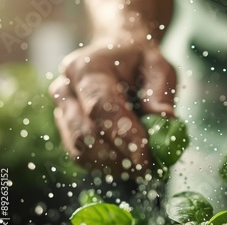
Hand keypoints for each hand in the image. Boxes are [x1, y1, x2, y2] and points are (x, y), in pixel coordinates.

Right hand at [49, 38, 175, 178]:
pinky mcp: (65, 127)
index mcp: (88, 68)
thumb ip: (160, 92)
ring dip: (112, 166)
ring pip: (81, 149)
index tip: (146, 160)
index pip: (102, 109)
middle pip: (87, 134)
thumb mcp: (158, 66)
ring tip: (138, 169)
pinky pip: (80, 155)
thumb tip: (165, 122)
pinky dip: (104, 166)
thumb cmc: (139, 60)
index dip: (124, 137)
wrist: (116, 52)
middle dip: (119, 157)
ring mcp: (61, 109)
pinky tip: (125, 165)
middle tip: (147, 169)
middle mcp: (66, 88)